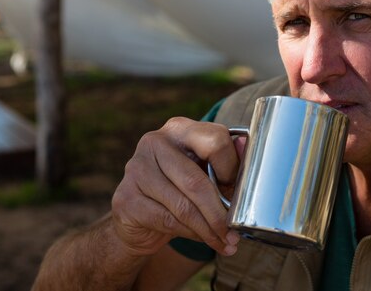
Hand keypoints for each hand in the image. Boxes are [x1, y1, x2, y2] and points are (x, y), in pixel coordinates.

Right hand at [111, 117, 240, 256]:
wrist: (139, 216)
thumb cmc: (182, 188)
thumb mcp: (206, 171)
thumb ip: (227, 161)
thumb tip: (244, 146)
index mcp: (179, 128)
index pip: (214, 140)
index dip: (232, 170)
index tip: (241, 193)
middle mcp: (154, 142)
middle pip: (196, 181)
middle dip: (220, 213)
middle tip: (235, 233)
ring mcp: (136, 169)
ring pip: (183, 206)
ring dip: (208, 229)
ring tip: (226, 242)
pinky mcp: (126, 198)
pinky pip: (168, 220)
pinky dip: (192, 234)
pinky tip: (204, 239)